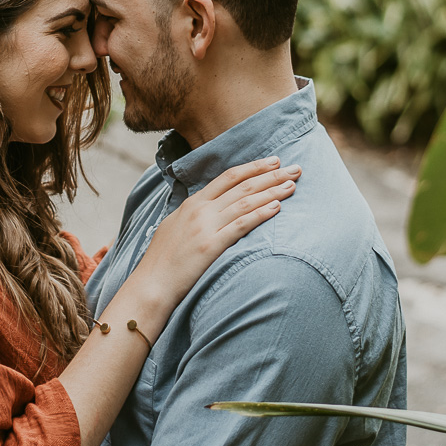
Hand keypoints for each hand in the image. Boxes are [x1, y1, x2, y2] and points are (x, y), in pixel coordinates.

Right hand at [135, 157, 300, 327]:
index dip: (253, 167)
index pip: (228, 177)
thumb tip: (210, 207)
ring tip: (292, 184)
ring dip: (272, 190)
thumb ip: (194, 214)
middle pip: (242, 185)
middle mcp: (200, 210)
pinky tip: (277, 207)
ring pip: (245, 201)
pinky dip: (260, 213)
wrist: (151, 284)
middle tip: (294, 167)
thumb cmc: (162, 260)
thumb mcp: (175, 226)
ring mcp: (205, 226)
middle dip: (271, 174)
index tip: (273, 161)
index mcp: (192, 203)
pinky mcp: (211, 246)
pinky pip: (241, 224)